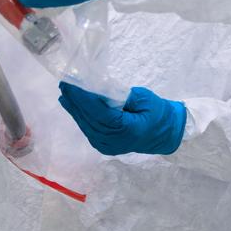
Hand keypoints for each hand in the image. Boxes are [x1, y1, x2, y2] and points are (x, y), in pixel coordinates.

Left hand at [58, 82, 185, 155]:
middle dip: (75, 101)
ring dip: (75, 108)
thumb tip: (98, 88)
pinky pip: (89, 130)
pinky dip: (81, 116)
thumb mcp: (143, 98)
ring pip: (87, 125)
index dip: (84, 99)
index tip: (72, 84)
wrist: (167, 133)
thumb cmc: (159, 113)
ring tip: (65, 92)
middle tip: (64, 84)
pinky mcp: (105, 146)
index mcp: (126, 130)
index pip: (100, 113)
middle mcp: (114, 141)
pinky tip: (73, 106)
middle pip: (89, 120)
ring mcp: (108, 146)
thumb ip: (121, 95)